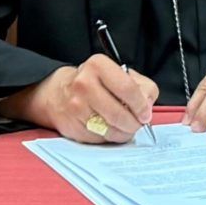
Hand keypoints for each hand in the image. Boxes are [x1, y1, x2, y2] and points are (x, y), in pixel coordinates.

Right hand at [7, 56, 156, 144]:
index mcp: (98, 65)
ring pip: (110, 130)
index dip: (141, 105)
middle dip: (134, 123)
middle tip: (138, 124)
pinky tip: (109, 128)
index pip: (127, 89)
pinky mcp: (72, 126)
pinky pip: (99, 139)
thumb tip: (147, 107)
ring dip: (123, 132)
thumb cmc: (94, 82)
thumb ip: (141, 86)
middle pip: (119, 113)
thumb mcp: (119, 73)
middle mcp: (84, 84)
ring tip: (125, 126)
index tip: (145, 113)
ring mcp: (76, 107)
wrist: (58, 93)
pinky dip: (109, 137)